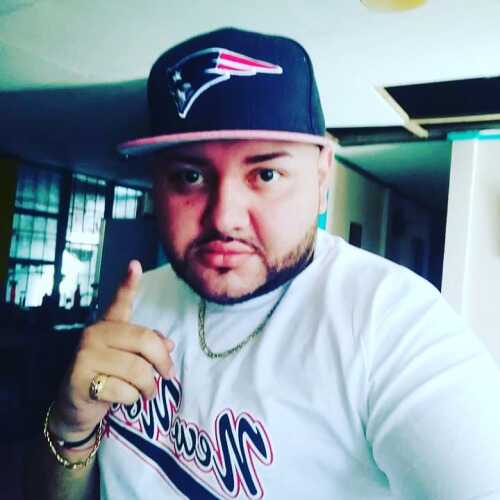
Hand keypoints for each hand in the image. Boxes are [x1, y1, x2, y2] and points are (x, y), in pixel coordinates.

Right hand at [50, 260, 174, 440]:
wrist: (76, 408)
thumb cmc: (109, 378)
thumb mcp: (129, 360)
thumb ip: (148, 348)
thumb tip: (169, 344)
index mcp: (108, 325)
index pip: (120, 302)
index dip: (128, 283)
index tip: (136, 265)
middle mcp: (94, 334)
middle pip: (144, 340)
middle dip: (163, 362)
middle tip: (168, 375)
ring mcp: (85, 355)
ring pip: (137, 369)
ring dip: (148, 386)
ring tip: (147, 392)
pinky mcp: (80, 379)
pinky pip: (124, 390)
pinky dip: (132, 399)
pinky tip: (125, 399)